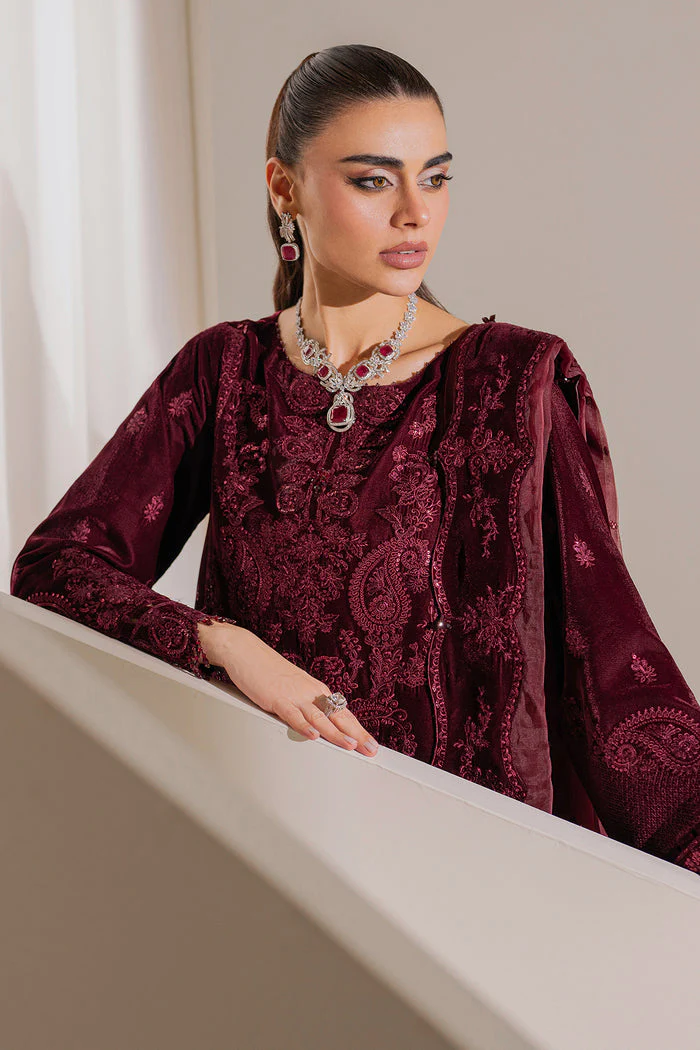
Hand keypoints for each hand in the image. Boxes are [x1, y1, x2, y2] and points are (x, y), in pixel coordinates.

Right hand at [197, 622, 378, 756]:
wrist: (246, 651)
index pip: (342, 713)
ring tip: (350, 745)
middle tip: (371, 749)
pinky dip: (304, 726)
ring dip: (335, 733)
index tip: (371, 744)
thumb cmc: (268, 671)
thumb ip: (305, 706)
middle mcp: (310, 692)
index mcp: (316, 691)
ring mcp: (294, 695)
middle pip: (338, 716)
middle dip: (356, 734)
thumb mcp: (294, 688)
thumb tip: (317, 725)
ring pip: (319, 717)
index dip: (358, 729)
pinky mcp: (277, 698)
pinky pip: (292, 715)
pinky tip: (313, 735)